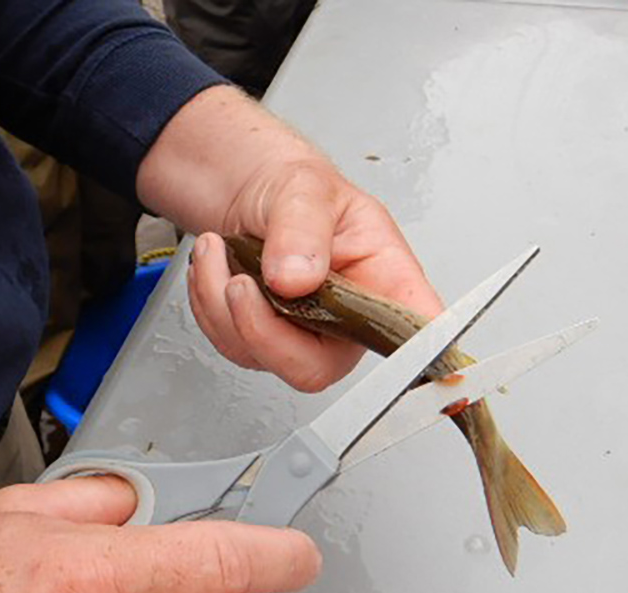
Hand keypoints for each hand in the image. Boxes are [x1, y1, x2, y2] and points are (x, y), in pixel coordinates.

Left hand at [188, 159, 443, 391]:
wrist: (252, 194)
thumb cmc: (297, 190)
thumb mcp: (305, 189)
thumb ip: (303, 229)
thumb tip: (297, 276)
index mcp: (384, 281)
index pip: (416, 332)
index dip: (419, 358)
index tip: (416, 364)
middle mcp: (350, 320)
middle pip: (315, 368)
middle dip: (261, 329)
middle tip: (239, 282)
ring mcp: (305, 336)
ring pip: (260, 356)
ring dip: (220, 303)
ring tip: (217, 250)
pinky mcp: (265, 342)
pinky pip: (229, 345)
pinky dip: (208, 304)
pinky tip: (216, 269)